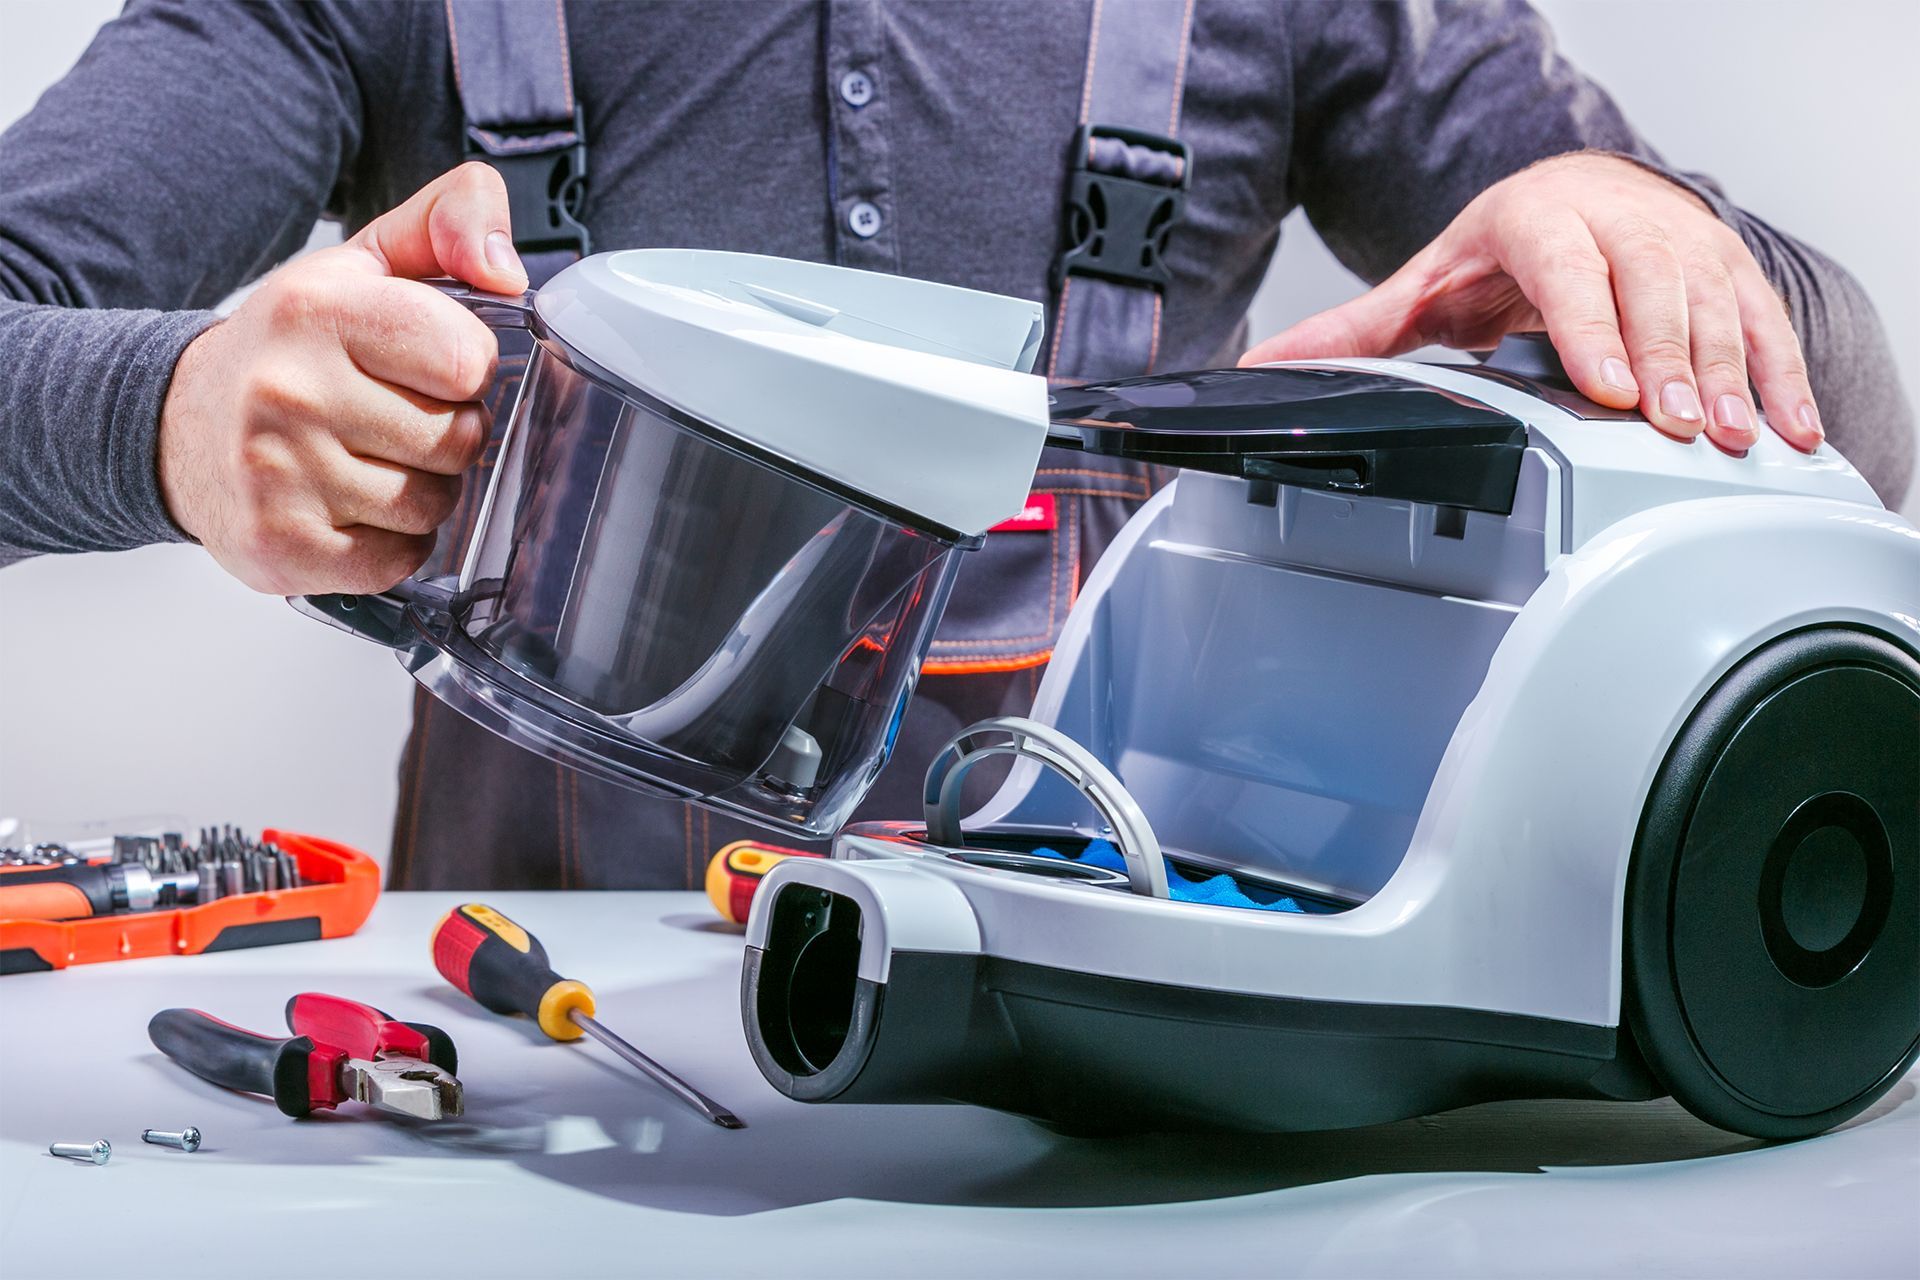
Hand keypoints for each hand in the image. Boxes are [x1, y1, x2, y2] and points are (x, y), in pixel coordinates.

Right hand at [158, 163, 529, 594]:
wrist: (182, 425)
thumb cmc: (294, 348)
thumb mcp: (366, 263)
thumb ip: (451, 222)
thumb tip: (506, 268)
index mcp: (318, 310)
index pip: (465, 357)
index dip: (467, 369)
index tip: (432, 368)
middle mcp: (290, 390)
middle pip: (456, 438)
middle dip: (447, 434)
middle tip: (398, 420)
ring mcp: (279, 474)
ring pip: (432, 503)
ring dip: (423, 490)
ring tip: (374, 462)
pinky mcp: (281, 546)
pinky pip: (398, 558)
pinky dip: (394, 543)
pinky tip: (356, 509)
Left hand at [1240, 151, 1821, 453]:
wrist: (1584, 192)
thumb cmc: (1502, 247)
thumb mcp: (1425, 282)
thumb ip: (1351, 331)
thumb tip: (1261, 369)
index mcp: (1537, 221)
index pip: (1566, 265)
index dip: (1588, 323)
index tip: (1604, 383)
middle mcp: (1617, 223)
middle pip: (1648, 285)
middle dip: (1663, 358)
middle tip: (1672, 424)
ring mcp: (1680, 246)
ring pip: (1710, 305)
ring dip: (1725, 375)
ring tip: (1728, 438)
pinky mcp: (1726, 273)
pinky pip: (1761, 323)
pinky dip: (1779, 376)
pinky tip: (1785, 430)